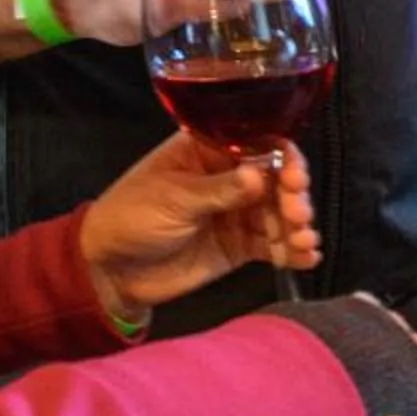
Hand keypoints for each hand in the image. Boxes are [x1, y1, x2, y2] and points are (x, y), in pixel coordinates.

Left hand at [80, 133, 320, 316]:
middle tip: (296, 214)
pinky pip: (272, 245)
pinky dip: (293, 251)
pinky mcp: (239, 247)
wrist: (108, 271)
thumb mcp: (171, 198)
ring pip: (280, 213)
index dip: (283, 159)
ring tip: (304, 243)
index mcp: (210, 151)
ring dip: (298, 226)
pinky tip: (307, 258)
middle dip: (294, 195)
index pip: (259, 144)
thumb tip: (262, 176)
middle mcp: (230, 178)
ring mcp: (237, 213)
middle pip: (277, 180)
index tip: (293, 180)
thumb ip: (218, 189)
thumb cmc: (130, 216)